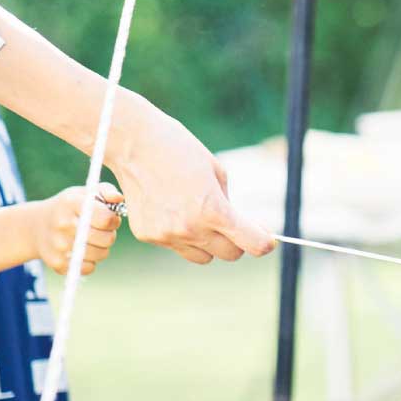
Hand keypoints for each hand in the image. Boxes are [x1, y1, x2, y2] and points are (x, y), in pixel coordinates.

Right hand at [32, 183, 122, 275]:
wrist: (36, 226)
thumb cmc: (69, 208)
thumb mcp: (84, 193)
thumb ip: (106, 191)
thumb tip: (119, 198)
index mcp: (72, 204)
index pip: (106, 218)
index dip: (113, 219)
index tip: (109, 218)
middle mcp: (64, 225)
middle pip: (107, 239)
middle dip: (109, 234)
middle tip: (100, 230)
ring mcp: (60, 246)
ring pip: (101, 254)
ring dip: (101, 248)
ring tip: (92, 239)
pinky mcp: (58, 263)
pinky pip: (89, 268)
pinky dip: (90, 261)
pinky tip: (81, 251)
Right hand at [106, 93, 275, 263]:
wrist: (134, 144)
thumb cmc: (180, 151)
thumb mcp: (216, 172)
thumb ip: (229, 204)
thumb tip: (238, 226)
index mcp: (214, 211)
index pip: (252, 244)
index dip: (264, 243)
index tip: (267, 239)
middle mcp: (191, 229)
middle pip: (230, 255)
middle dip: (237, 242)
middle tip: (233, 225)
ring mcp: (167, 236)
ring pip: (203, 256)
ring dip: (209, 243)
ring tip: (198, 216)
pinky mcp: (149, 236)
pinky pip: (176, 246)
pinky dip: (180, 235)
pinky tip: (171, 210)